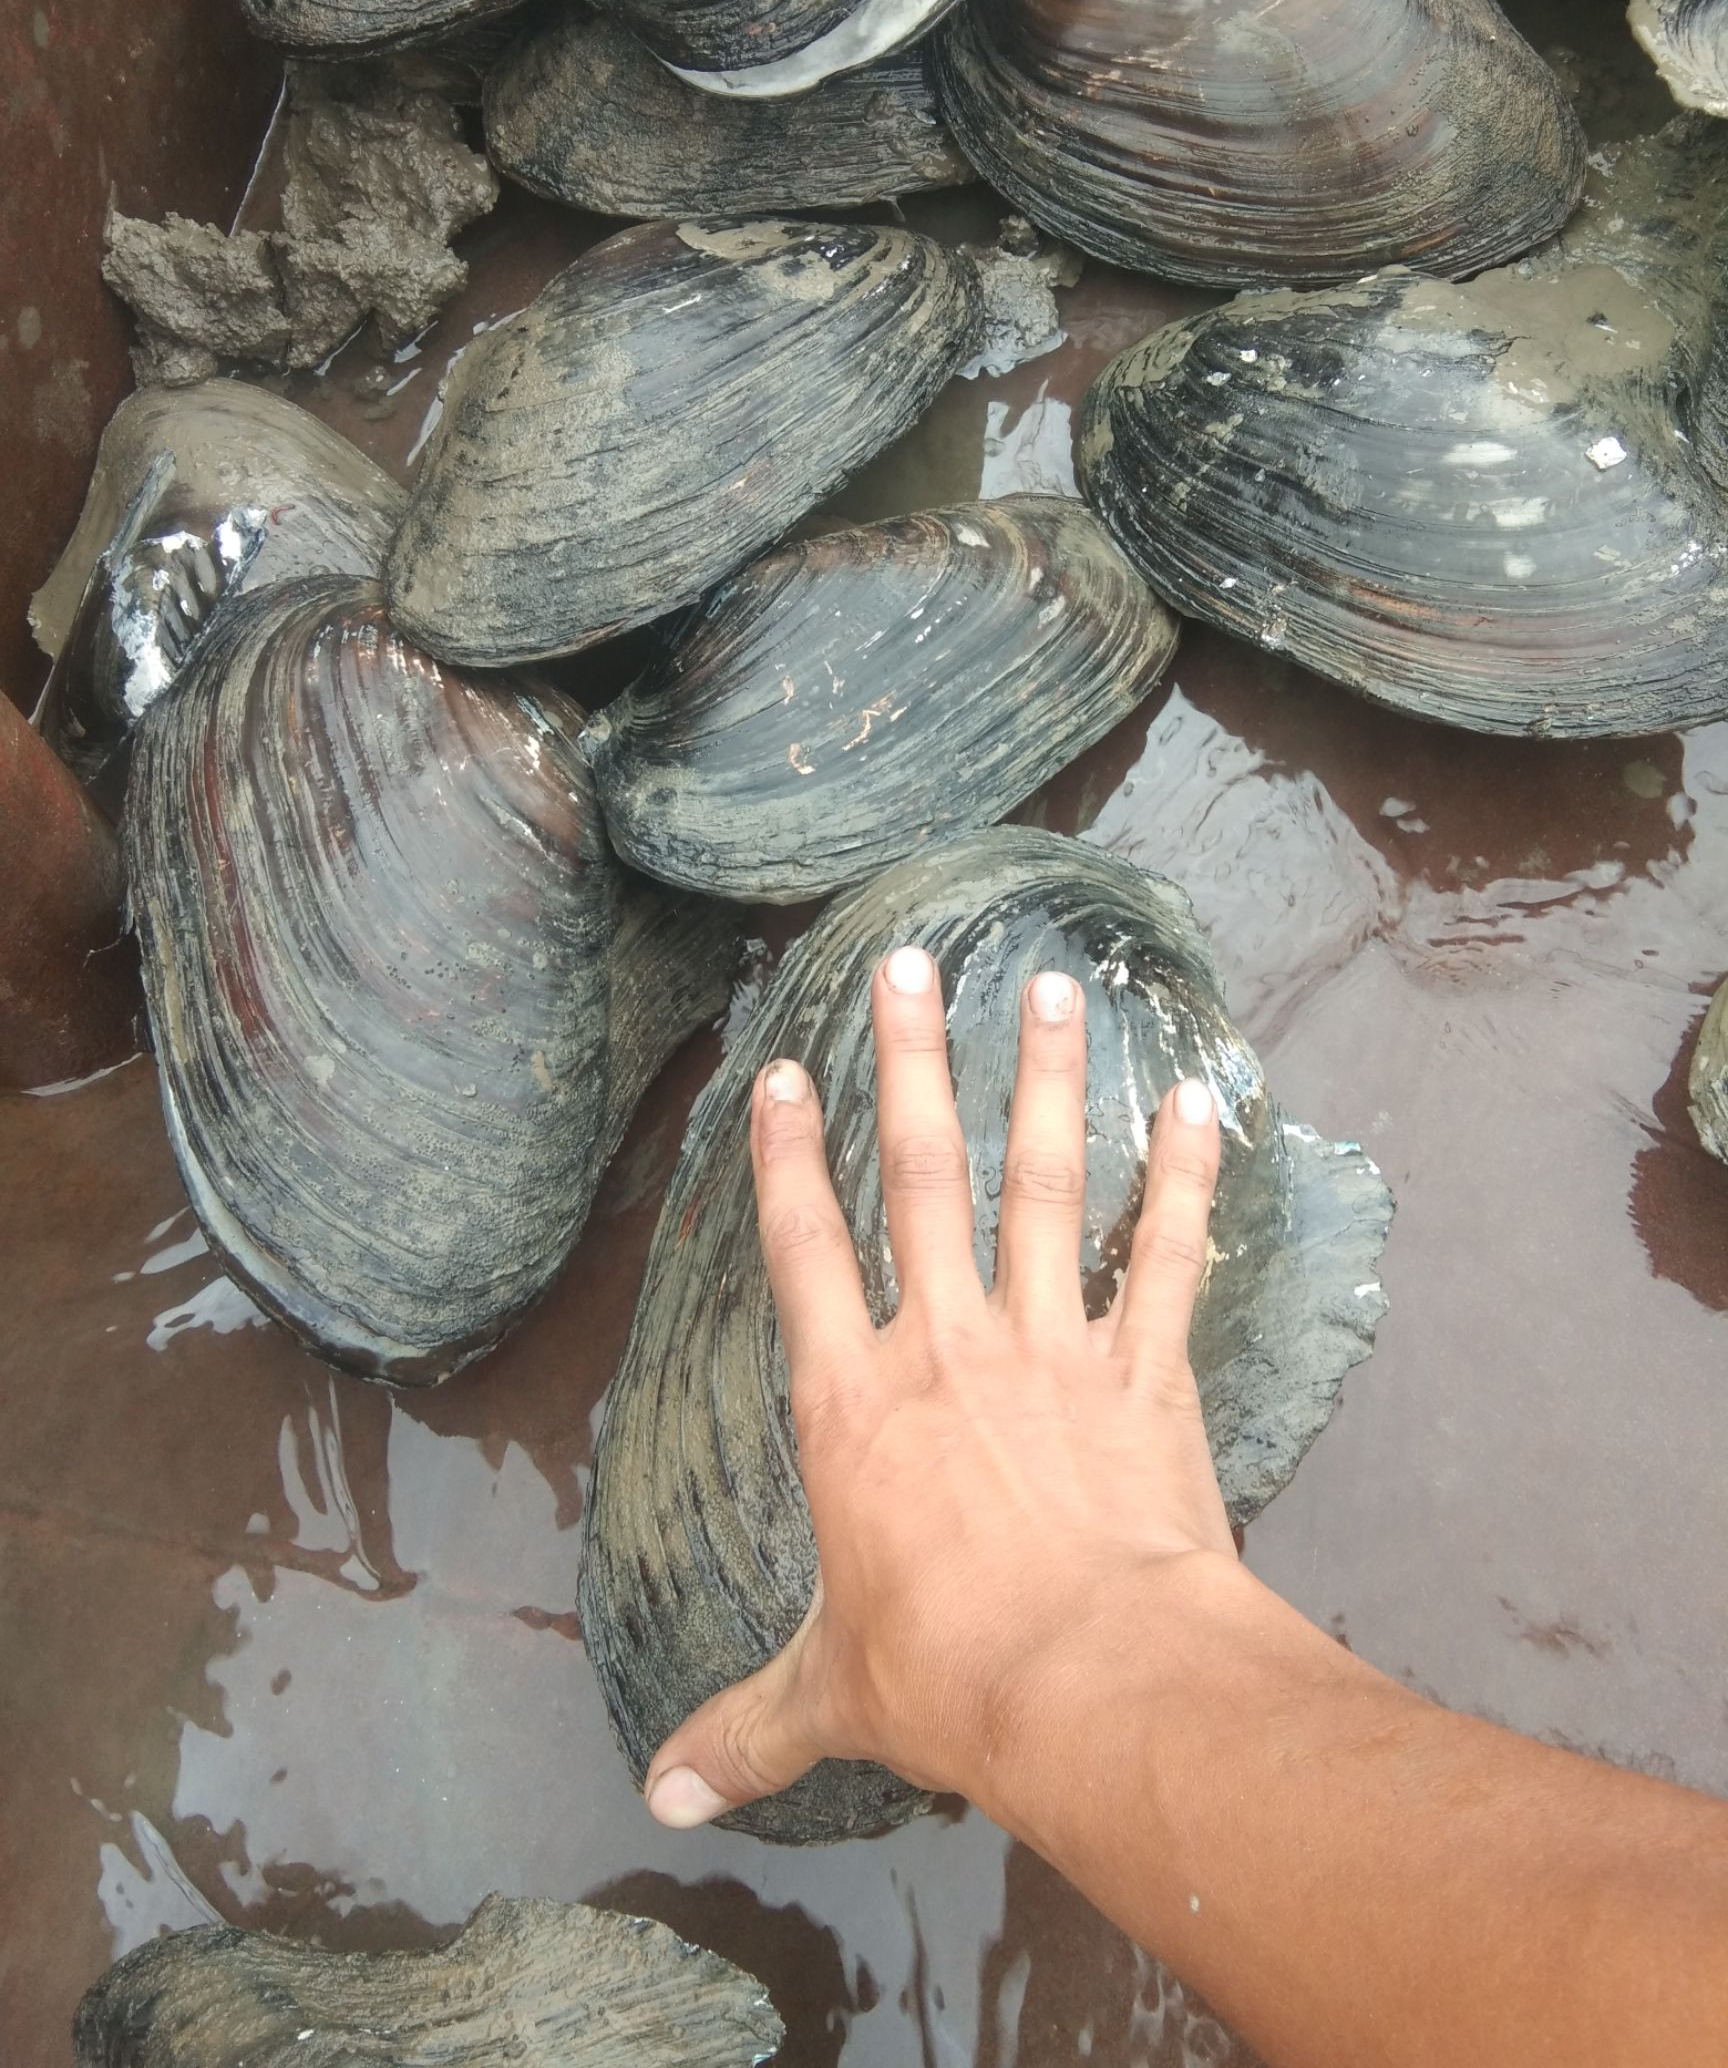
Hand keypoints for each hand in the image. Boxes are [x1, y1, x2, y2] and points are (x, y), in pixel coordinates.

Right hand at [644, 942, 1232, 1829]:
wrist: (1093, 1686)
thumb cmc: (948, 1683)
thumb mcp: (826, 1699)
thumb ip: (740, 1732)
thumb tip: (659, 1800)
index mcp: (854, 1406)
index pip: (803, 1254)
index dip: (784, 1160)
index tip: (779, 1070)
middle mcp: (947, 1347)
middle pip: (919, 1177)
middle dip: (909, 1064)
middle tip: (910, 964)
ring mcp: (1054, 1347)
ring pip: (1045, 1186)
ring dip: (1046, 1081)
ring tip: (1050, 984)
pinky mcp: (1147, 1374)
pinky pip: (1170, 1256)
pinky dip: (1187, 1176)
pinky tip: (1200, 1096)